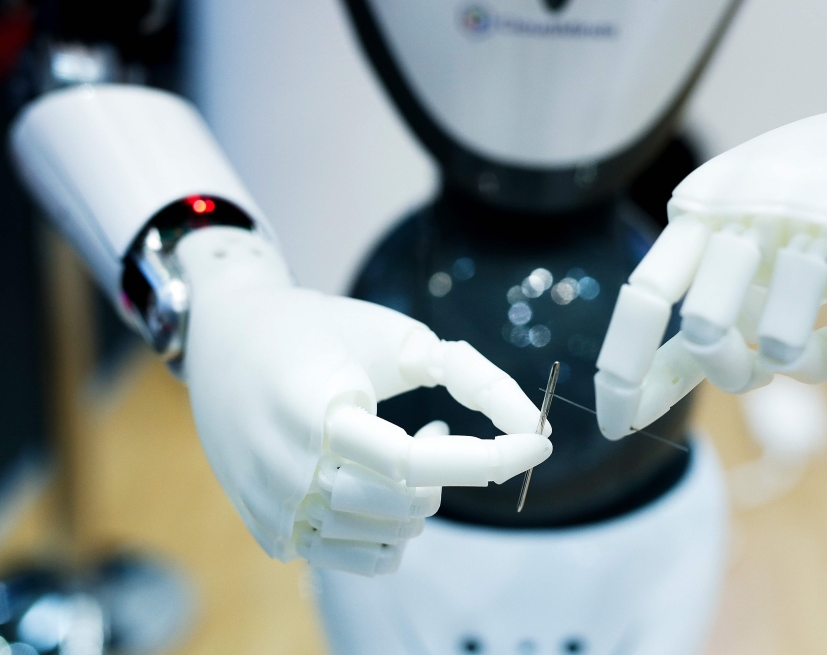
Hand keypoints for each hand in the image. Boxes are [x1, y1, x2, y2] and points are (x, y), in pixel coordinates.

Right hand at [175, 227, 551, 574]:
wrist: (225, 341)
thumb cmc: (321, 329)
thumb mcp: (398, 337)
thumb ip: (471, 375)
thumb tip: (534, 425)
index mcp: (316, 412)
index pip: (416, 462)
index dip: (488, 457)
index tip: (539, 442)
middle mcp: (289, 470)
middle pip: (408, 505)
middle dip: (451, 471)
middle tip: (437, 427)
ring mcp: (276, 508)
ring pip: (390, 538)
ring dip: (420, 497)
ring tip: (401, 450)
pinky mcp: (270, 532)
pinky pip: (358, 558)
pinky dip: (389, 528)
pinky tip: (376, 484)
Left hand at [595, 105, 826, 439]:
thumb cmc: (818, 208)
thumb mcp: (746, 234)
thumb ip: (706, 304)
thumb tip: (646, 394)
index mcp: (706, 207)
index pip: (647, 295)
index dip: (623, 369)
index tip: (610, 426)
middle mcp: (751, 209)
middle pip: (708, 331)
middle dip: (735, 367)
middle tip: (771, 355)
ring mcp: (816, 221)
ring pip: (782, 348)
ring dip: (813, 357)